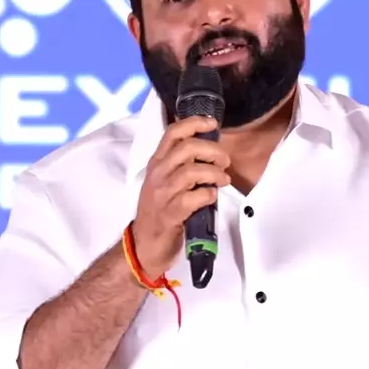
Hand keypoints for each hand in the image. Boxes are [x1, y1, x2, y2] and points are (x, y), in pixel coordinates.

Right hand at [131, 116, 231, 278]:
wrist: (144, 246)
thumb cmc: (159, 212)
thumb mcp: (164, 183)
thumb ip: (181, 166)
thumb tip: (211, 152)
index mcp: (157, 163)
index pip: (172, 133)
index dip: (194, 123)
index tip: (213, 124)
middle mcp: (158, 174)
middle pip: (187, 148)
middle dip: (213, 150)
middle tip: (224, 161)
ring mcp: (162, 194)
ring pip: (192, 171)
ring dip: (214, 173)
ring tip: (223, 180)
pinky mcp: (170, 213)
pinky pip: (195, 197)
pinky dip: (209, 195)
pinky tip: (211, 198)